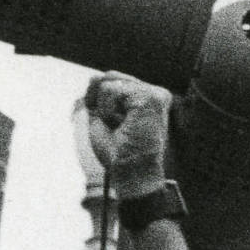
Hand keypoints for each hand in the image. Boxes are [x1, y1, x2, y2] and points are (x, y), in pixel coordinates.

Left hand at [83, 73, 170, 199]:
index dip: (98, 99)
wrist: (132, 174)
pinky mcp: (151, 97)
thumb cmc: (119, 154)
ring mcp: (155, 93)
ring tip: (121, 128)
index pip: (114, 79)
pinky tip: (122, 125)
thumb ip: (100, 97)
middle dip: (99, 101)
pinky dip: (107, 111)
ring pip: (108, 82)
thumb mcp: (103, 119)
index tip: (108, 123)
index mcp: (147, 98)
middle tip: (113, 126)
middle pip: (110, 75)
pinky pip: (111, 90)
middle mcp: (155, 92)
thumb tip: (94, 78)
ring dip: (104, 110)